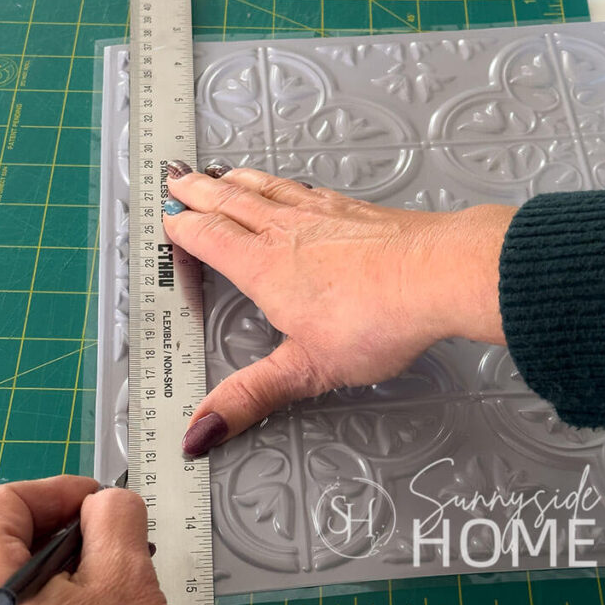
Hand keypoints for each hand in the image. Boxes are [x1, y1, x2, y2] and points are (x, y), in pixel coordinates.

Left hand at [0, 476, 192, 604]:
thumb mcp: (130, 575)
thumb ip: (112, 512)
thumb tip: (103, 503)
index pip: (4, 502)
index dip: (59, 491)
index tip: (100, 502)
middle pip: (1, 546)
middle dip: (63, 537)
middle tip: (114, 550)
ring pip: (7, 589)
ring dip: (61, 577)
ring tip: (110, 598)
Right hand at [163, 166, 514, 454]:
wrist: (437, 273)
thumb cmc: (376, 318)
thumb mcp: (306, 369)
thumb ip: (250, 396)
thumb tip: (199, 432)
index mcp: (263, 265)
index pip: (210, 236)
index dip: (184, 227)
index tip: (167, 219)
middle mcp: (285, 229)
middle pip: (230, 200)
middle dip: (198, 190)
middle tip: (177, 179)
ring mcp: (320, 212)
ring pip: (264, 187)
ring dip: (236, 179)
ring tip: (221, 172)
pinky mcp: (352, 208)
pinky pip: (303, 186)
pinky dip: (282, 182)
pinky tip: (292, 186)